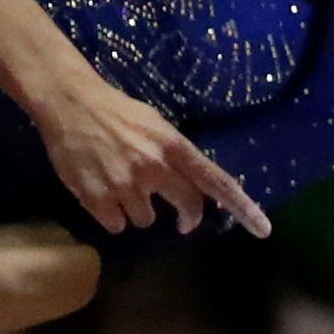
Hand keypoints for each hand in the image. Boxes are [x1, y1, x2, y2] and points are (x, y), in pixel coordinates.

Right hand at [34, 74, 271, 240]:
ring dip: (136, 210)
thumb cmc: (115, 112)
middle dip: (185, 218)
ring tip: (119, 184)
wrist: (69, 104)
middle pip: (187, 208)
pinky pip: (117, 225)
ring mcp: (127, 184)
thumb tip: (194, 186)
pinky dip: (111, 214)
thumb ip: (175, 156)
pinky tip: (101, 191)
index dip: (242, 207)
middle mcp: (155, 166)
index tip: (263, 230)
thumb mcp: (155, 125)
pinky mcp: (99, 199)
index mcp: (173, 145)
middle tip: (179, 221)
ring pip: (146, 221)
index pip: (216, 180)